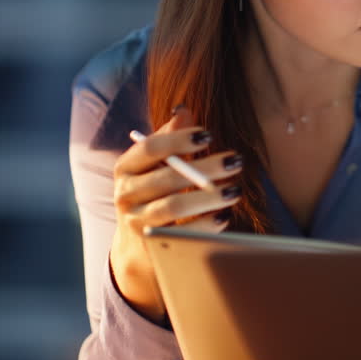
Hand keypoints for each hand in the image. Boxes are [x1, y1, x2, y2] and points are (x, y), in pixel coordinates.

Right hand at [108, 107, 244, 323]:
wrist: (141, 249)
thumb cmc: (155, 195)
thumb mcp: (156, 167)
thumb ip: (170, 139)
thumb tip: (183, 110)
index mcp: (126, 168)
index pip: (150, 148)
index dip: (178, 140)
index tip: (208, 134)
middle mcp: (126, 194)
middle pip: (167, 178)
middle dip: (204, 168)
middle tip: (235, 161)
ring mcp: (137, 223)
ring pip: (174, 207)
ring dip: (208, 197)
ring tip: (235, 190)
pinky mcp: (154, 246)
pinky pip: (183, 234)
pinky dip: (206, 224)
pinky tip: (225, 215)